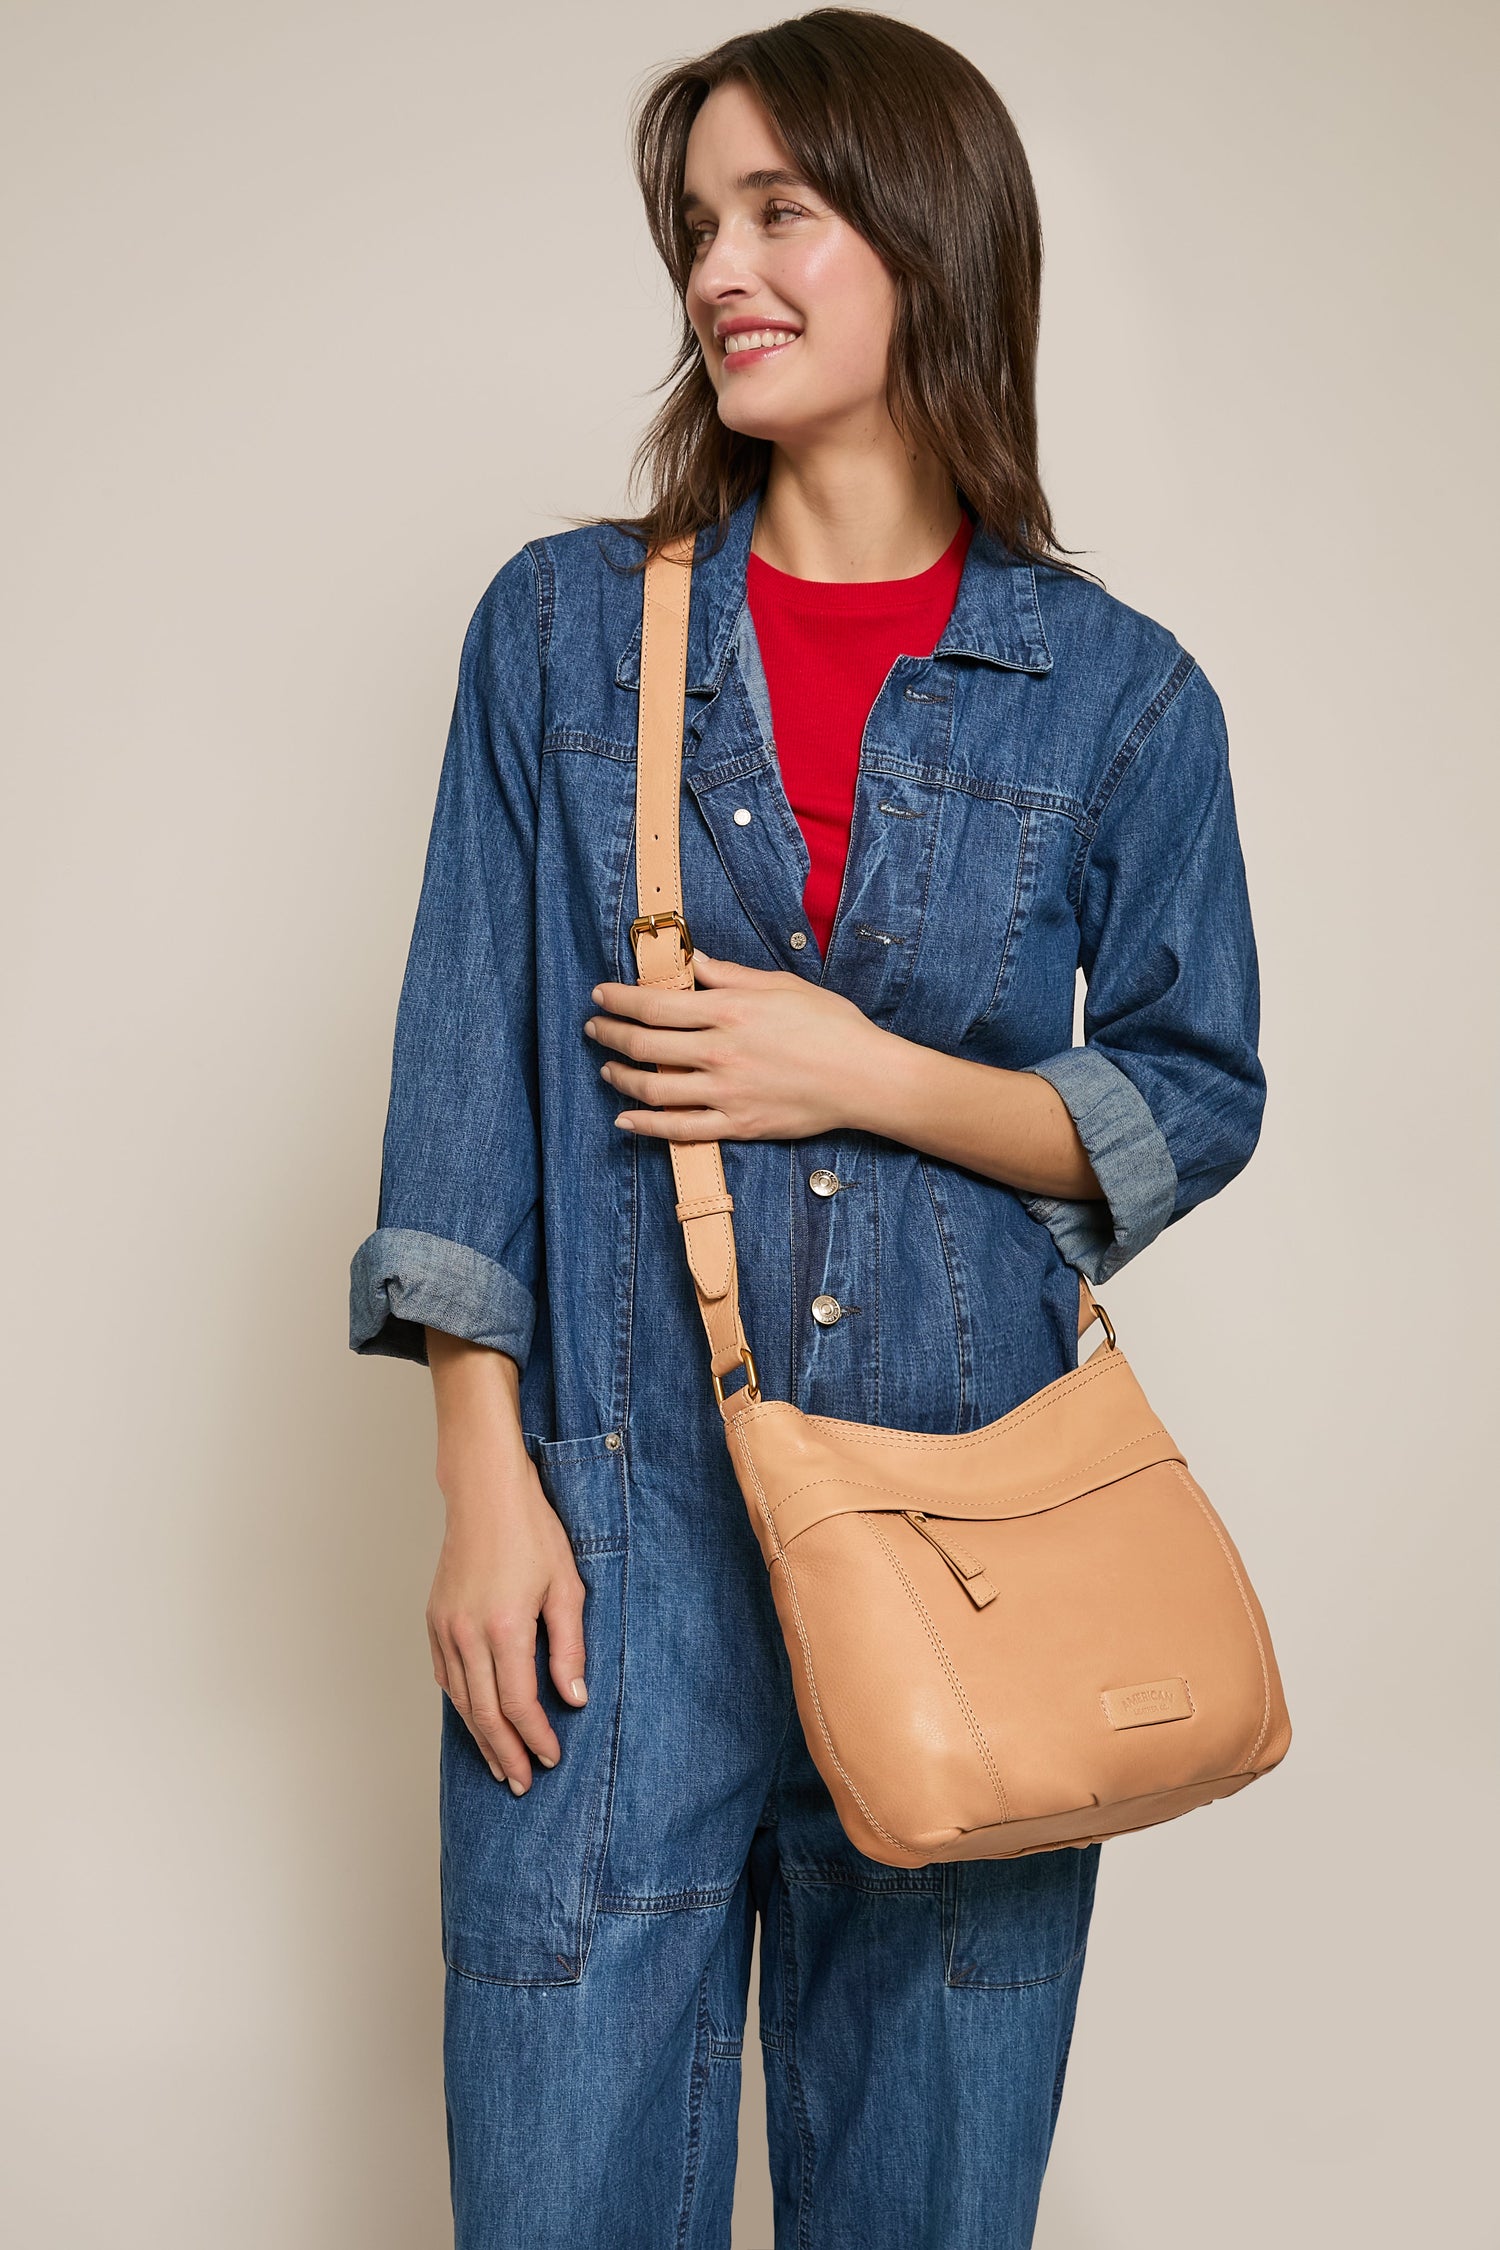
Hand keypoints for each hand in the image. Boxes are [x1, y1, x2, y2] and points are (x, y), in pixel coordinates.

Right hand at [424, 1333, 588, 1793]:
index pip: (519, 1705)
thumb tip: (573, 1698)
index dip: (536, 1738)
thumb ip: (569, 1647)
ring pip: (461, 1700)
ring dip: (480, 1737)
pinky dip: (461, 1704)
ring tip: (498, 1764)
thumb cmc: (531, 1532)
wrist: (485, 1494)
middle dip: (504, 1753)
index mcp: (506, 1628)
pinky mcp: (435, 1620)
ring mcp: (446, 1628)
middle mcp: (468, 1635)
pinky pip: (446, 1676)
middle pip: (485, 1713)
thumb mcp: (566, 1587)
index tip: (551, 1757)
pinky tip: (475, 1718)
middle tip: (520, 1783)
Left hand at [584, 949, 886, 1141]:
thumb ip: (731, 975)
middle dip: (610, 1034)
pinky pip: (679, 1129)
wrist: (864, 1077)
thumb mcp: (780, 985)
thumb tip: (696, 963)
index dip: (619, 999)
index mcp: (728, 1011)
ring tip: (607, 1070)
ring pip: (653, 1088)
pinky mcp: (736, 1124)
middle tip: (594, 1028)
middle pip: (644, 1044)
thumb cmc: (830, 1025)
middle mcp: (719, 1052)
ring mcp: (725, 1092)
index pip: (654, 1004)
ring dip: (620, 1078)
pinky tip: (626, 1119)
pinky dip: (646, 1125)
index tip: (600, 995)